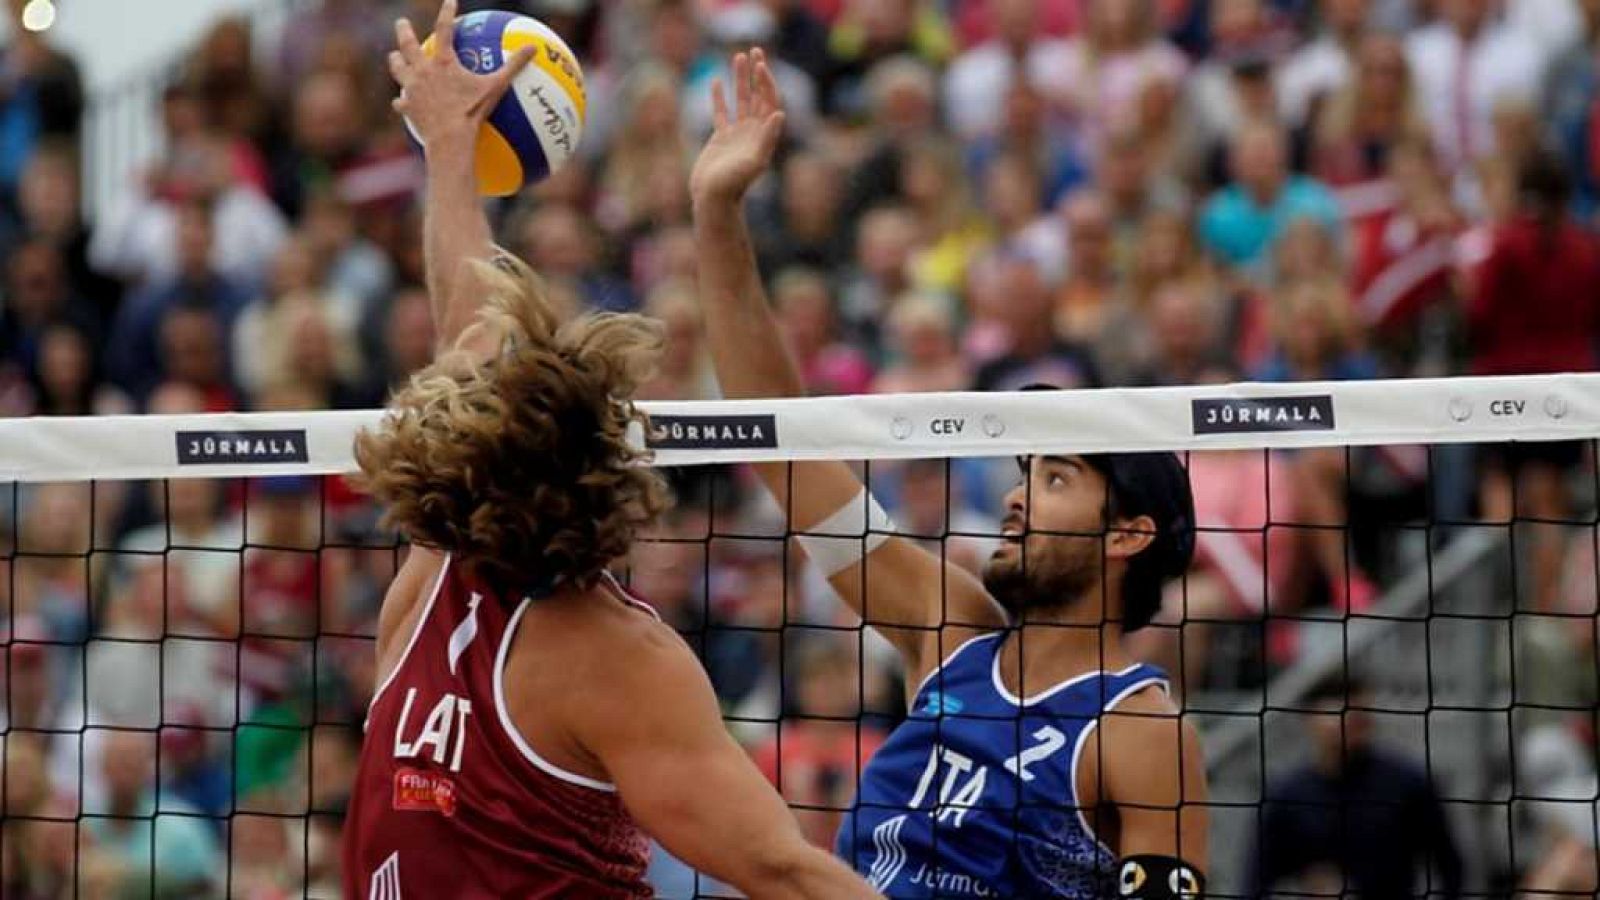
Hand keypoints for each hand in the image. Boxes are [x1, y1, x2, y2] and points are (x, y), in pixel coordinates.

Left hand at [388, 0, 533, 151]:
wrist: (448, 139)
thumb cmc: (472, 112)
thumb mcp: (496, 89)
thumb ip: (513, 67)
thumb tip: (533, 48)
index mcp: (442, 62)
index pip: (444, 29)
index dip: (448, 12)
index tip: (449, 1)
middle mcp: (422, 70)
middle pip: (407, 44)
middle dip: (404, 30)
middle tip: (401, 22)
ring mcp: (411, 88)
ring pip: (397, 68)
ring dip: (396, 61)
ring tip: (395, 57)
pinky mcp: (407, 107)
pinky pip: (401, 101)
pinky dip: (402, 101)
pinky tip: (402, 103)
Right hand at [690, 49, 785, 206]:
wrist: (714, 199)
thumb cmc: (733, 184)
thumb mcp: (754, 161)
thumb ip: (767, 138)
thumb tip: (780, 114)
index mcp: (763, 135)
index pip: (769, 101)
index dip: (767, 82)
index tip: (760, 64)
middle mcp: (753, 131)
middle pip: (757, 95)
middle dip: (757, 73)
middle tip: (755, 49)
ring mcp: (737, 134)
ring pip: (740, 99)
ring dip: (740, 78)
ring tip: (737, 56)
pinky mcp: (721, 138)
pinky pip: (721, 112)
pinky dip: (719, 97)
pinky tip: (715, 81)